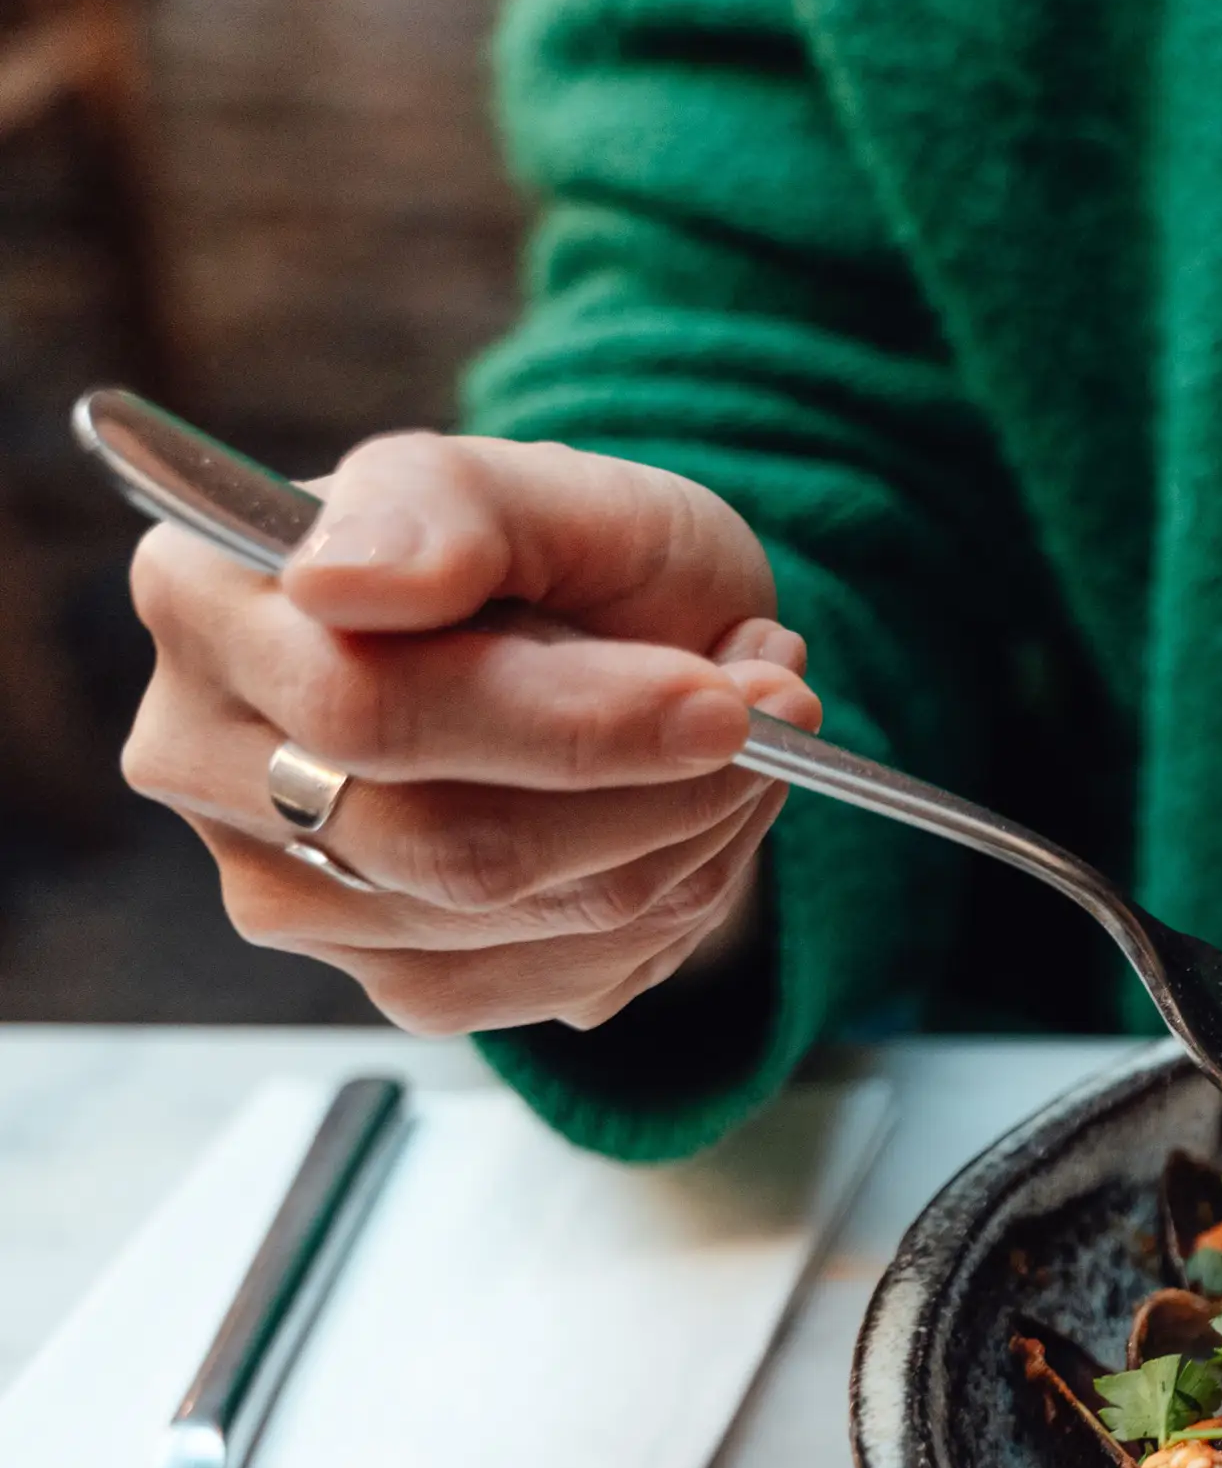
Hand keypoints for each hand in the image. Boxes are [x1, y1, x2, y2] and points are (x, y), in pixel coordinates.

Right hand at [122, 432, 821, 1034]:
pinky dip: (668, 901)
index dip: (576, 721)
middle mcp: (206, 756)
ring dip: (683, 839)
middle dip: (656, 789)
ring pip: (519, 919)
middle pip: (449, 845)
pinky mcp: (387, 974)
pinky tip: (682, 818)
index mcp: (208, 597)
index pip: (369, 708)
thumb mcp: (548, 488)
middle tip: (769, 710)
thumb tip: (343, 581)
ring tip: (737, 743)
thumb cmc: (576, 556)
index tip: (724, 696)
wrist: (643, 650)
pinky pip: (556, 979)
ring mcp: (286, 884)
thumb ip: (447, 510)